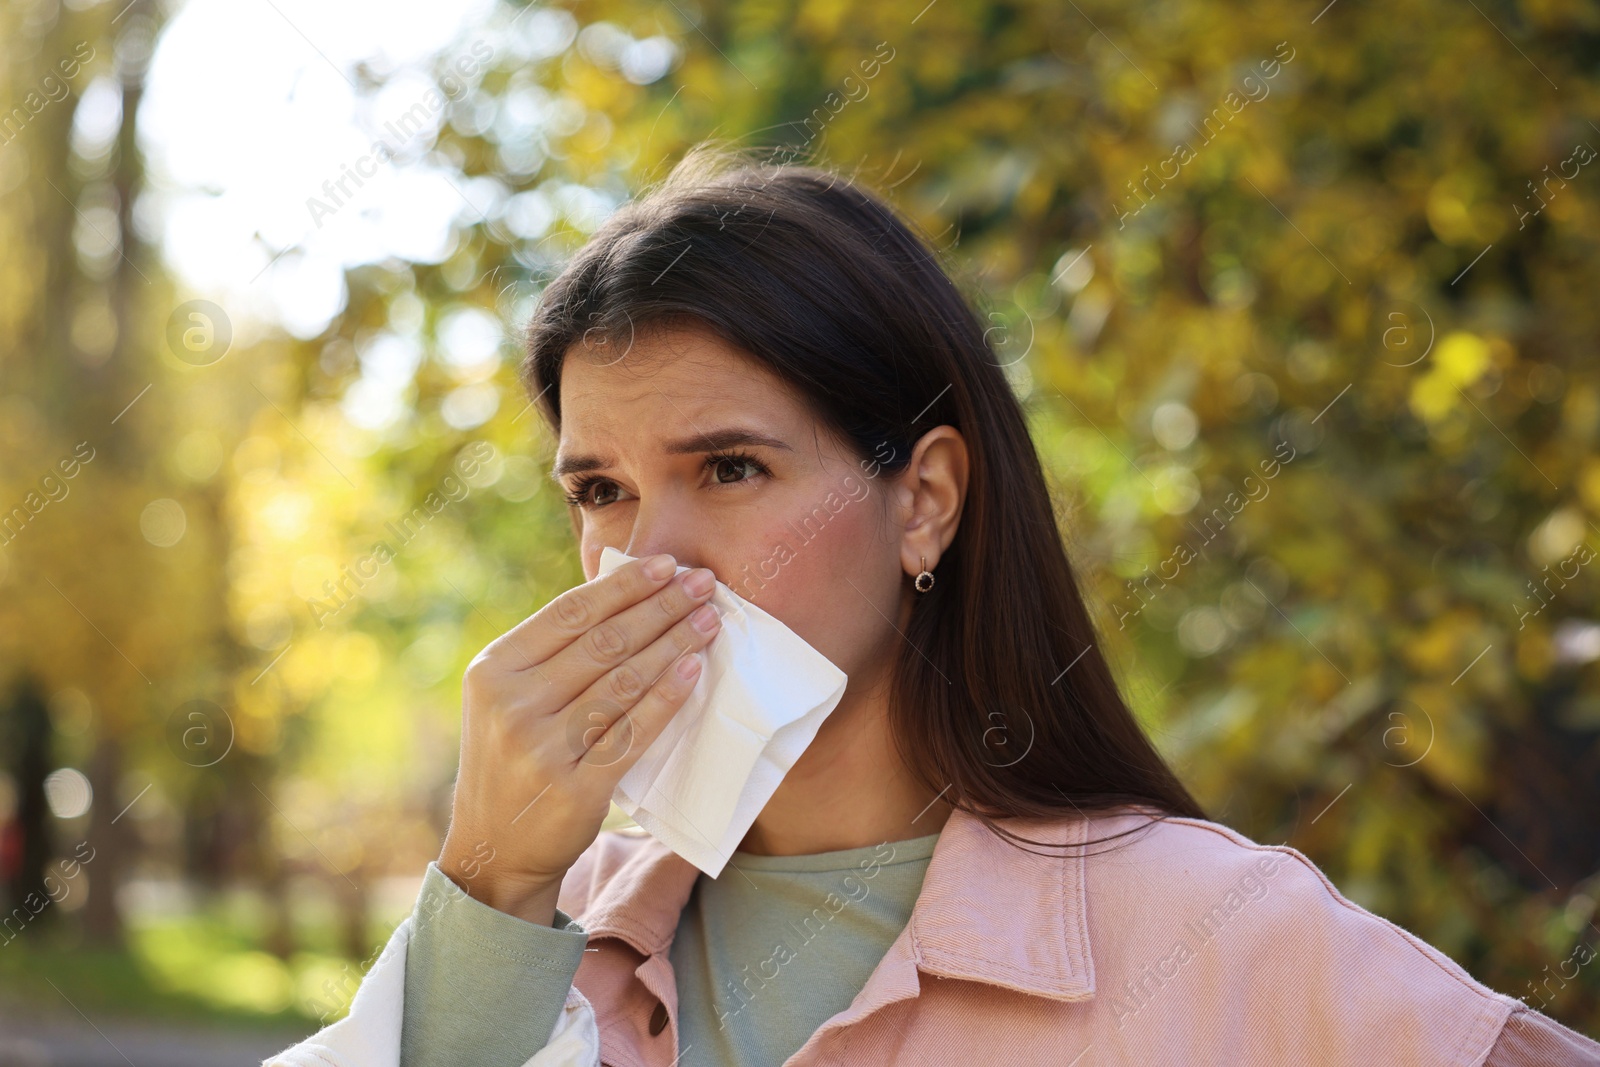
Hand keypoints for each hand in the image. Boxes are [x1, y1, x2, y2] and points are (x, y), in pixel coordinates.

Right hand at [438, 554, 720, 923]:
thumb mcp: (508, 699)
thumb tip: (626, 594)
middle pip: (603, 642)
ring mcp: (541, 749)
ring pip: (623, 681)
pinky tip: (694, 669)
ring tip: (708, 620)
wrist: (495, 849)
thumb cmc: (514, 759)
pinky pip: (634, 731)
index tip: (668, 566)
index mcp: (494, 670)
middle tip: (704, 584)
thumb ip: (551, 654)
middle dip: (660, 607)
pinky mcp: (575, 788)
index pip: (569, 613)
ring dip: (673, 643)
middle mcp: (512, 705)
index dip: (624, 586)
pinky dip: (668, 695)